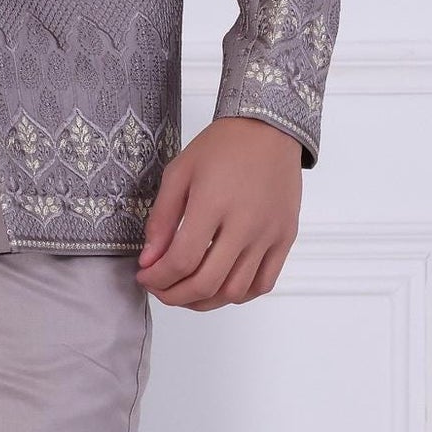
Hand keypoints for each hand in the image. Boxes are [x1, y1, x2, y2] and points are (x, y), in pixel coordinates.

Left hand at [135, 116, 303, 307]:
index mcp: (213, 203)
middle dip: (174, 295)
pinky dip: (239, 294)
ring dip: (205, 301)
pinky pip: (264, 283)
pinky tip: (220, 286)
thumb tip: (149, 260)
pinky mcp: (286, 238)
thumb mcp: (179, 173)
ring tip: (187, 290)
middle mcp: (245, 224)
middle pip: (207, 283)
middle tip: (160, 288)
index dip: (157, 277)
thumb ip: (161, 219)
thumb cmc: (222, 147)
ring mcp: (269, 234)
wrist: (269, 130)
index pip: (181, 260)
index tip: (145, 275)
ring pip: (235, 291)